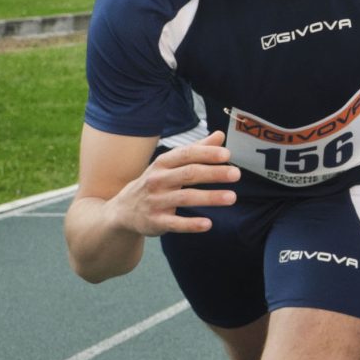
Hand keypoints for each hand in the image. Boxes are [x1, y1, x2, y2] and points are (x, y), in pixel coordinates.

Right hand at [109, 131, 238, 234]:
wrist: (123, 210)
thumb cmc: (155, 182)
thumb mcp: (170, 164)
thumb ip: (196, 150)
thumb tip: (220, 135)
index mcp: (163, 164)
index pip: (186, 155)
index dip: (206, 153)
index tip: (227, 154)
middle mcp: (158, 180)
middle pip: (188, 174)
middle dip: (213, 173)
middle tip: (236, 174)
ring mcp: (156, 201)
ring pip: (185, 198)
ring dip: (209, 197)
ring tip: (232, 197)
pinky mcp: (155, 221)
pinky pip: (175, 223)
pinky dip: (191, 224)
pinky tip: (208, 224)